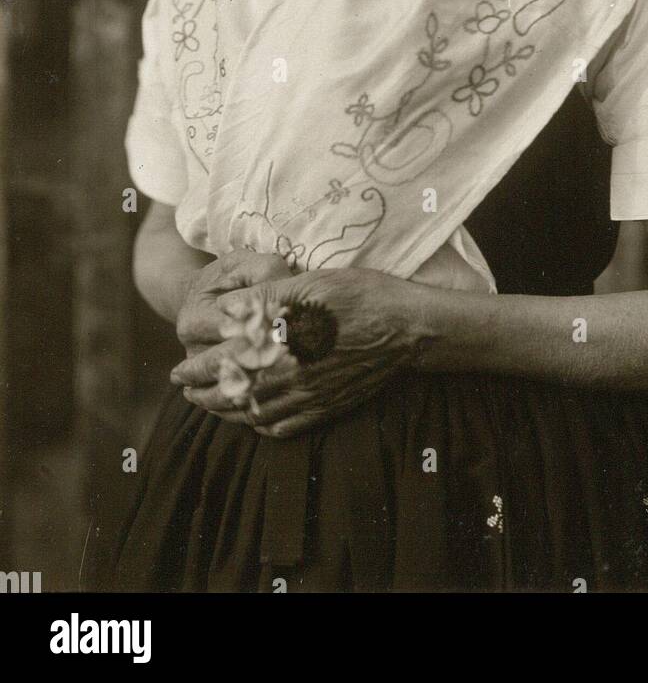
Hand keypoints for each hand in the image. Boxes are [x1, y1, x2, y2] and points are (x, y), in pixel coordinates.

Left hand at [171, 267, 433, 437]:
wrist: (405, 326)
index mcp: (278, 345)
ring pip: (254, 416)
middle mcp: (289, 377)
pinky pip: (285, 428)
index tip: (178, 369)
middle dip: (203, 394)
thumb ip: (262, 301)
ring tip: (211, 405)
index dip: (195, 368)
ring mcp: (309, 397)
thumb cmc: (356, 294)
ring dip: (226, 413)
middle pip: (233, 396)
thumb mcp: (305, 283)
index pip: (222, 363)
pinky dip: (262, 428)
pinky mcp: (328, 407)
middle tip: (185, 390)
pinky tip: (255, 420)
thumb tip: (223, 312)